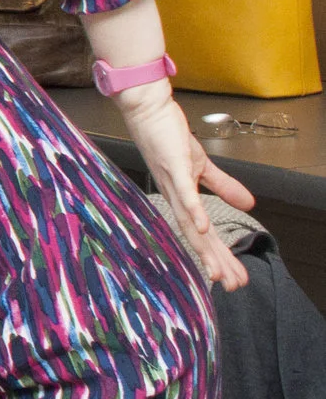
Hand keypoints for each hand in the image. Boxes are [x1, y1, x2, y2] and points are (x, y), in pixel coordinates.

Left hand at [116, 82, 252, 289]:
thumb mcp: (202, 166)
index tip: (233, 278)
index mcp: (182, 198)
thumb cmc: (168, 138)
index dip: (219, 256)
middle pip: (198, 237)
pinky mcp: (175, 167)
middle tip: (232, 286)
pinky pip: (185, 193)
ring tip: (217, 271)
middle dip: (216, 262)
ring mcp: (172, 184)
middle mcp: (175, 197)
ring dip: (205, 248)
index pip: (204, 234)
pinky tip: (204, 228)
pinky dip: (195, 210)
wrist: (148, 112)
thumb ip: (224, 186)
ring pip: (191, 223)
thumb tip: (250, 205)